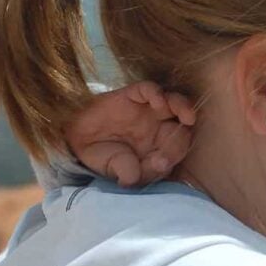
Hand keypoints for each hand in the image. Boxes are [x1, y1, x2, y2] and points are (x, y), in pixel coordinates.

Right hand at [65, 82, 196, 186]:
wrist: (77, 139)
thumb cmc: (104, 156)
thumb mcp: (116, 169)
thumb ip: (128, 172)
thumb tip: (133, 177)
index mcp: (163, 146)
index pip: (178, 149)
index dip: (173, 156)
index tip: (158, 164)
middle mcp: (161, 126)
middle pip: (184, 126)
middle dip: (182, 137)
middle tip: (170, 145)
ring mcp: (149, 109)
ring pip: (176, 103)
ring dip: (184, 108)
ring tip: (188, 117)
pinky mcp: (133, 95)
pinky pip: (149, 89)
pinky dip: (156, 93)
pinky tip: (158, 102)